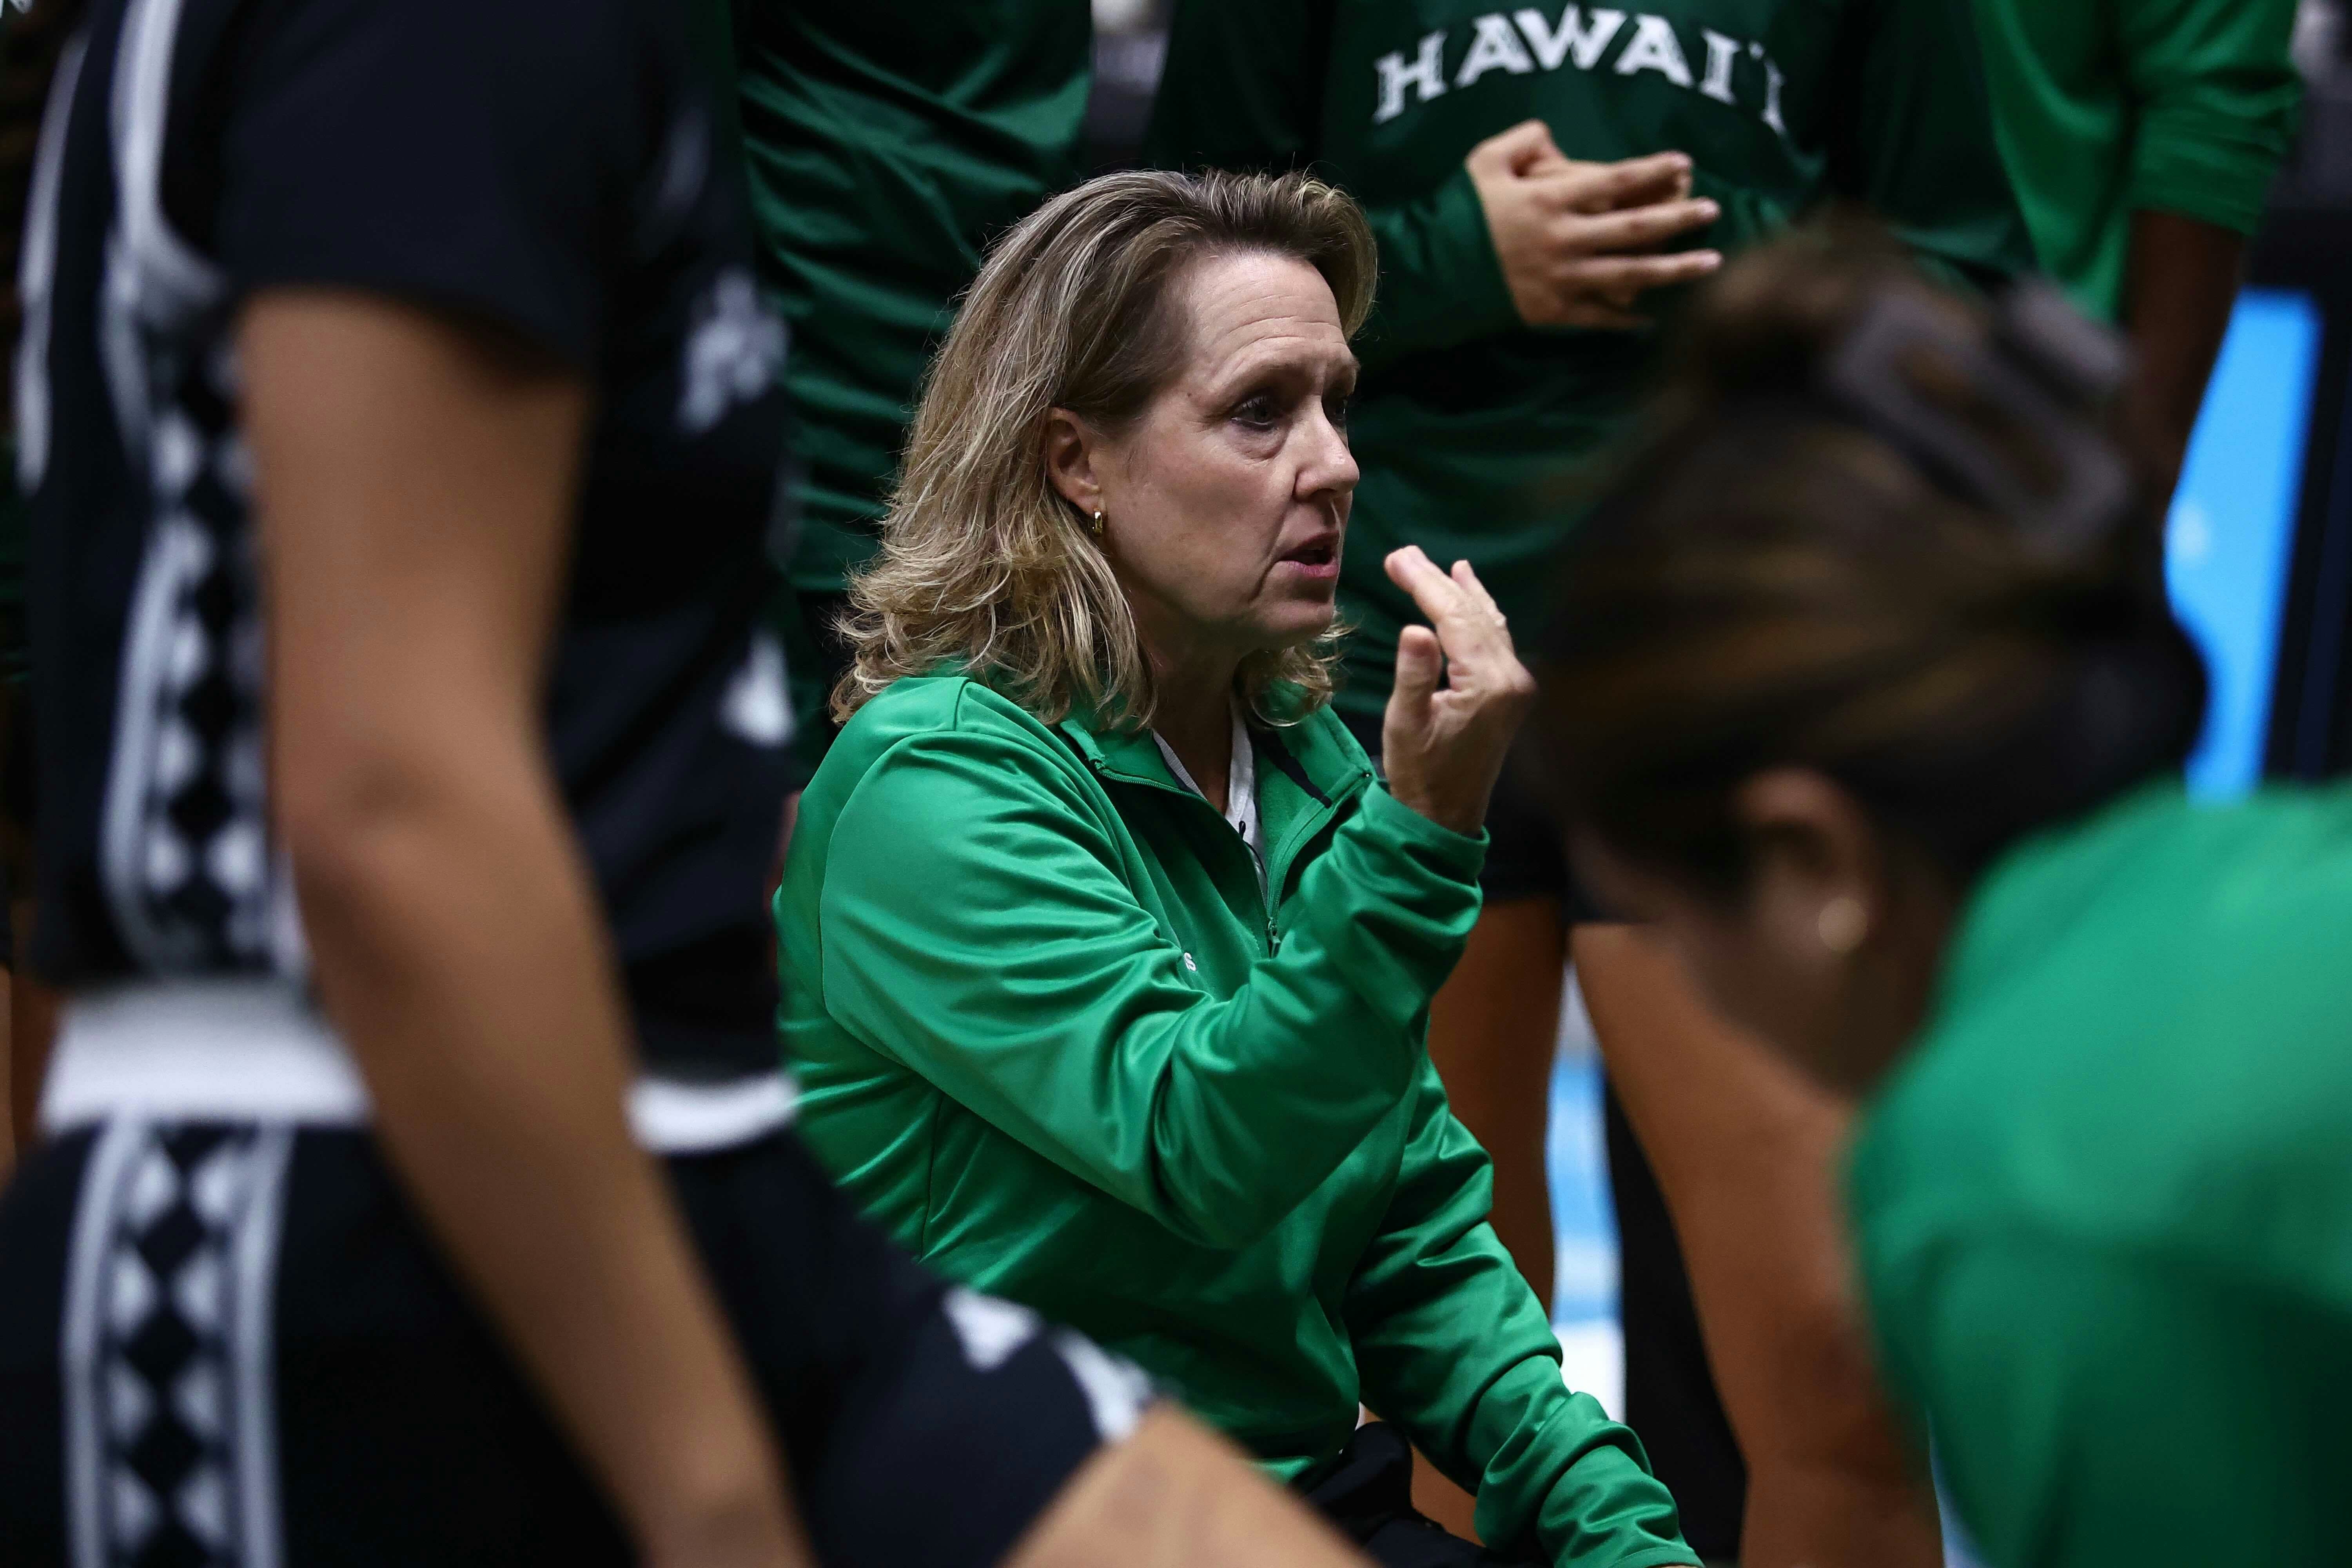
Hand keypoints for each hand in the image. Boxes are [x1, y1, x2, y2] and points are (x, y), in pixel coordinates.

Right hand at [1381, 547, 1535, 835]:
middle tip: (1404, 554)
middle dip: (1439, 582)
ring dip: (1463, 592)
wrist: (1446, 815)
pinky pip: (1496, 638)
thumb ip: (1413, 674)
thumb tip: (1416, 627)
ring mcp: (1516, 685)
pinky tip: (1471, 592)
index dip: (1425, 584)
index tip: (1396, 558)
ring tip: (1442, 565)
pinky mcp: (1511, 692)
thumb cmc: (1420, 773)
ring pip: (1489, 622)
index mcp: (1487, 684)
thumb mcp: (1406, 724)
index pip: (1455, 619)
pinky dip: (1480, 612)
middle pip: (1474, 614)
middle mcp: (1511, 678)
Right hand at [1465, 120, 1722, 328]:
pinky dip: (1629, 319)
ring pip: (1631, 274)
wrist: (1431, 273)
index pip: (1615, 180)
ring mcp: (1563, 279)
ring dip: (1675, 269)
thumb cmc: (1459, 213)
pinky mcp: (1554, 311)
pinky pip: (1600, 317)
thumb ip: (1524, 141)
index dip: (1653, 170)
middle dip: (1679, 218)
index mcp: (1551, 200)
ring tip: (1713, 262)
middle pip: (1635, 227)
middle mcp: (1565, 240)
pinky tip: (1658, 317)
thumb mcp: (1484, 162)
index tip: (1685, 162)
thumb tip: (1555, 139)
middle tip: (1714, 209)